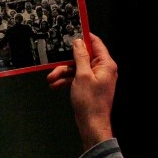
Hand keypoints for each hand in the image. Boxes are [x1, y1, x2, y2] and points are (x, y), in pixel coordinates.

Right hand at [47, 33, 116, 149]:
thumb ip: (80, 56)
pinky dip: (66, 80)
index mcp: (106, 64)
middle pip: (83, 57)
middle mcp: (102, 70)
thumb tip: (78, 42)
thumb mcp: (82, 75)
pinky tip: (55, 85)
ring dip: (63, 73)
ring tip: (51, 79)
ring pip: (77, 69)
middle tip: (54, 64)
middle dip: (67, 61)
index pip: (96, 44)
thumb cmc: (90, 102)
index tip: (72, 32)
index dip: (84, 37)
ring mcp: (95, 79)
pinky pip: (76, 78)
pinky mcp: (89, 87)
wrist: (92, 125)